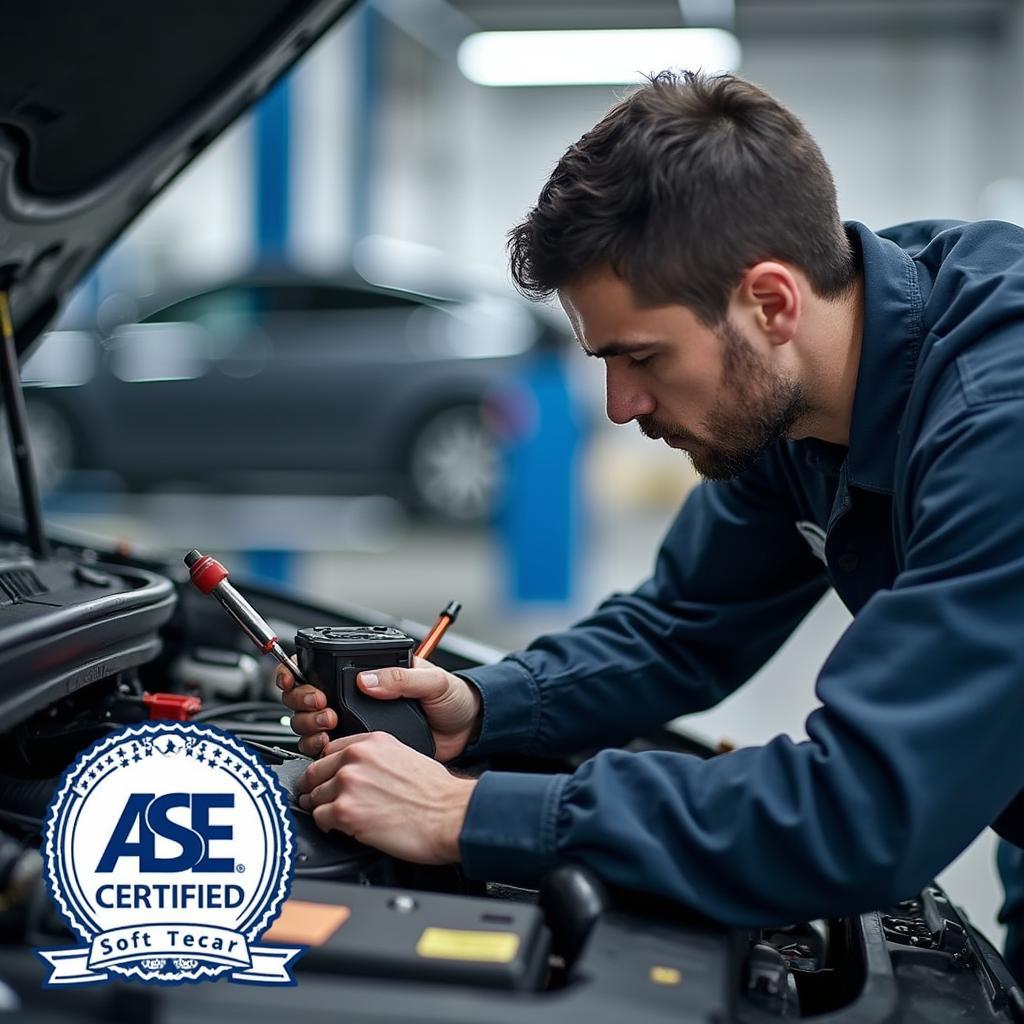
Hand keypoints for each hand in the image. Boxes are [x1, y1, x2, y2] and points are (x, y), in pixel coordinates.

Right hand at [277, 656, 480, 760]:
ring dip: (308, 723)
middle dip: (303, 700)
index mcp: (370, 672)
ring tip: (327, 723)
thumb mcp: (433, 680)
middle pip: (307, 696)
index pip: (323, 666)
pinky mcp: (360, 747)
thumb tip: (367, 679)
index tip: (299, 678)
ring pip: (310, 723)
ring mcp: (355, 722)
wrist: (467, 731)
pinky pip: (327, 749)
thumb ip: (402, 677)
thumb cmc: (453, 698)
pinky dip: (317, 747)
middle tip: (321, 705)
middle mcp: (356, 696)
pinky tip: (327, 745)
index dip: (301, 671)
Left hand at [296, 732, 476, 862]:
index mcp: (372, 741)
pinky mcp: (345, 811)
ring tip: (337, 817)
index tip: (327, 779)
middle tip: (323, 801)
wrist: (450, 814)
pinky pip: (318, 818)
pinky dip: (327, 826)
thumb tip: (360, 772)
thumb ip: (376, 758)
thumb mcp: (405, 755)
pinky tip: (342, 828)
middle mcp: (356, 757)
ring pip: (313, 796)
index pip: (329, 750)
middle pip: (314, 772)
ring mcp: (348, 783)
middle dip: (316, 789)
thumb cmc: (436, 793)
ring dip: (322, 808)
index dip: (327, 769)